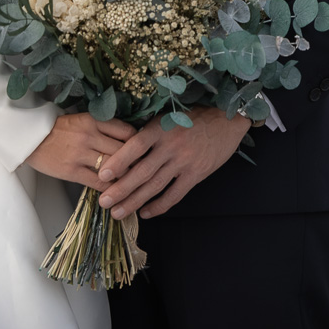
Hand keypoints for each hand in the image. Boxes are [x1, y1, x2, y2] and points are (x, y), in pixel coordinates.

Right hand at [25, 112, 138, 190]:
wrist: (29, 138)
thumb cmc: (56, 130)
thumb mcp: (81, 121)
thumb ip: (102, 128)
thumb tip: (128, 141)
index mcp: (93, 120)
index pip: (127, 131)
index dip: (139, 143)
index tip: (143, 151)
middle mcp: (89, 135)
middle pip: (124, 150)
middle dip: (136, 162)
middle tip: (144, 170)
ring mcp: (80, 153)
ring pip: (114, 167)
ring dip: (125, 177)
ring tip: (131, 183)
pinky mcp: (72, 170)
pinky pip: (98, 182)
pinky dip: (109, 188)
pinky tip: (114, 192)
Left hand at [97, 107, 248, 219]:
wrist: (226, 120)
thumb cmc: (192, 116)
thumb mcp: (168, 116)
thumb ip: (149, 133)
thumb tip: (122, 149)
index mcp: (160, 128)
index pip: (135, 146)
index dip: (118, 161)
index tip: (102, 175)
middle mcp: (171, 145)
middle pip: (142, 171)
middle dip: (121, 189)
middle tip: (104, 202)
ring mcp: (184, 161)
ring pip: (155, 185)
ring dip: (135, 201)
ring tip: (118, 212)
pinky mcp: (196, 174)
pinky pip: (175, 194)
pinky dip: (159, 205)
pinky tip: (145, 213)